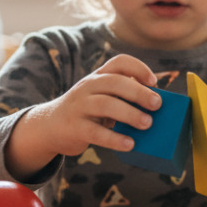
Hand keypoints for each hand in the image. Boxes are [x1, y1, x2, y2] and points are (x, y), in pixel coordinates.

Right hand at [5, 55, 160, 178]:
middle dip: (138, 92)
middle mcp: (87, 87)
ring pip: (105, 105)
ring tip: (147, 124)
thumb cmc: (86, 112)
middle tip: (157, 105)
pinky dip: (114, 139)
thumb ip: (122, 97)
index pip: (119, 62)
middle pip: (114, 82)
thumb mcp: (101, 97)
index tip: (154, 81)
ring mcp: (79, 106)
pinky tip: (129, 144)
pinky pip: (95, 132)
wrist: (49, 127)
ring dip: (130, 114)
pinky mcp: (74, 127)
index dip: (138, 68)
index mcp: (98, 77)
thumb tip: (155, 106)